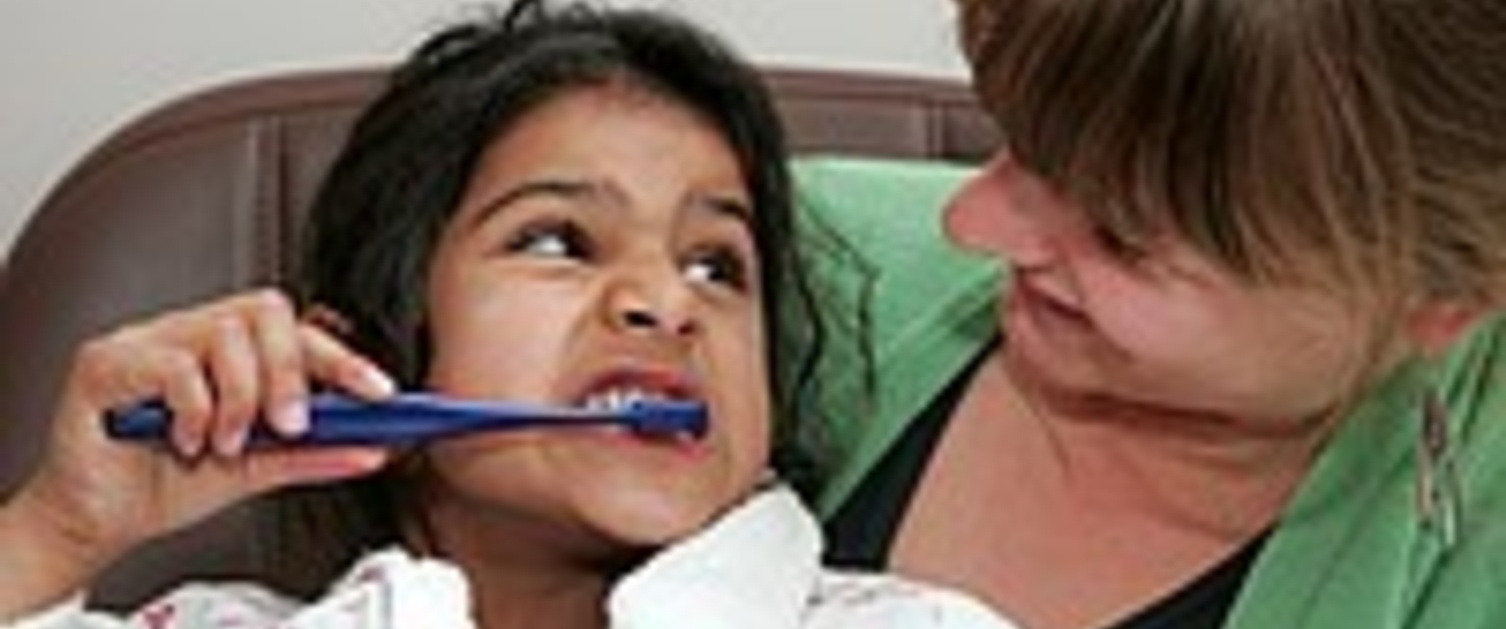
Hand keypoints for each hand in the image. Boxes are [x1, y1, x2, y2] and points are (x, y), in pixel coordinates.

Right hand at [0, 289, 395, 614]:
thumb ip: (311, 454)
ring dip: (240, 398)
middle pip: (267, 312)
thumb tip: (372, 449)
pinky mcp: (107, 360)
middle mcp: (193, 334)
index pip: (299, 332)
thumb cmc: (168, 483)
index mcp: (234, 353)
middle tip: (291, 425)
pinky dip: (194, 409)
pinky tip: (187, 440)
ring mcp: (149, 339)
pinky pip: (172, 364)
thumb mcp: (256, 470)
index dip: (343, 359)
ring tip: (227, 441)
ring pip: (224, 333)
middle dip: (291, 373)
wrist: (100, 520)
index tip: (379, 392)